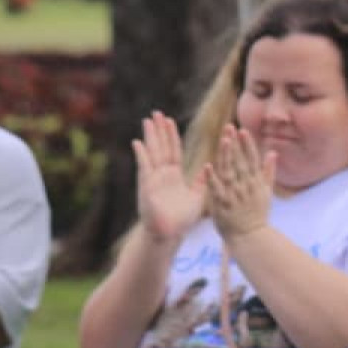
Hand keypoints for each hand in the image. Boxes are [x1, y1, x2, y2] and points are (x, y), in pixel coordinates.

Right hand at [133, 112, 205, 243]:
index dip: (172, 136)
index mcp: (174, 176)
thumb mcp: (197, 197)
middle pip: (161, 147)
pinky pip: (144, 168)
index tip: (170, 120)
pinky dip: (141, 155)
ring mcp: (153, 179)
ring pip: (152, 153)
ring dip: (150, 137)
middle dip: (159, 130)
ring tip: (147, 120)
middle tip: (156, 113)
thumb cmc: (182, 220)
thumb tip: (210, 168)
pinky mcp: (147, 186)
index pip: (173, 150)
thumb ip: (202, 181)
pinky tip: (137, 142)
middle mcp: (162, 175)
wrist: (170, 235)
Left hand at [206, 125, 274, 240]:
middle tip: (229, 127)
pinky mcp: (223, 204)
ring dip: (226, 156)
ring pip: (229, 172)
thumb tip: (273, 152)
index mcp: (256, 182)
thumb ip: (269, 171)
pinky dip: (212, 179)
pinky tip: (207, 166)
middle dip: (235, 144)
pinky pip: (217, 190)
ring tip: (223, 140)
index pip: (252, 159)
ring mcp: (234, 195)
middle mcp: (246, 186)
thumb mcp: (267, 191)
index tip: (242, 130)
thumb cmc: (257, 214)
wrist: (250, 236)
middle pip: (240, 162)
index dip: (247, 144)